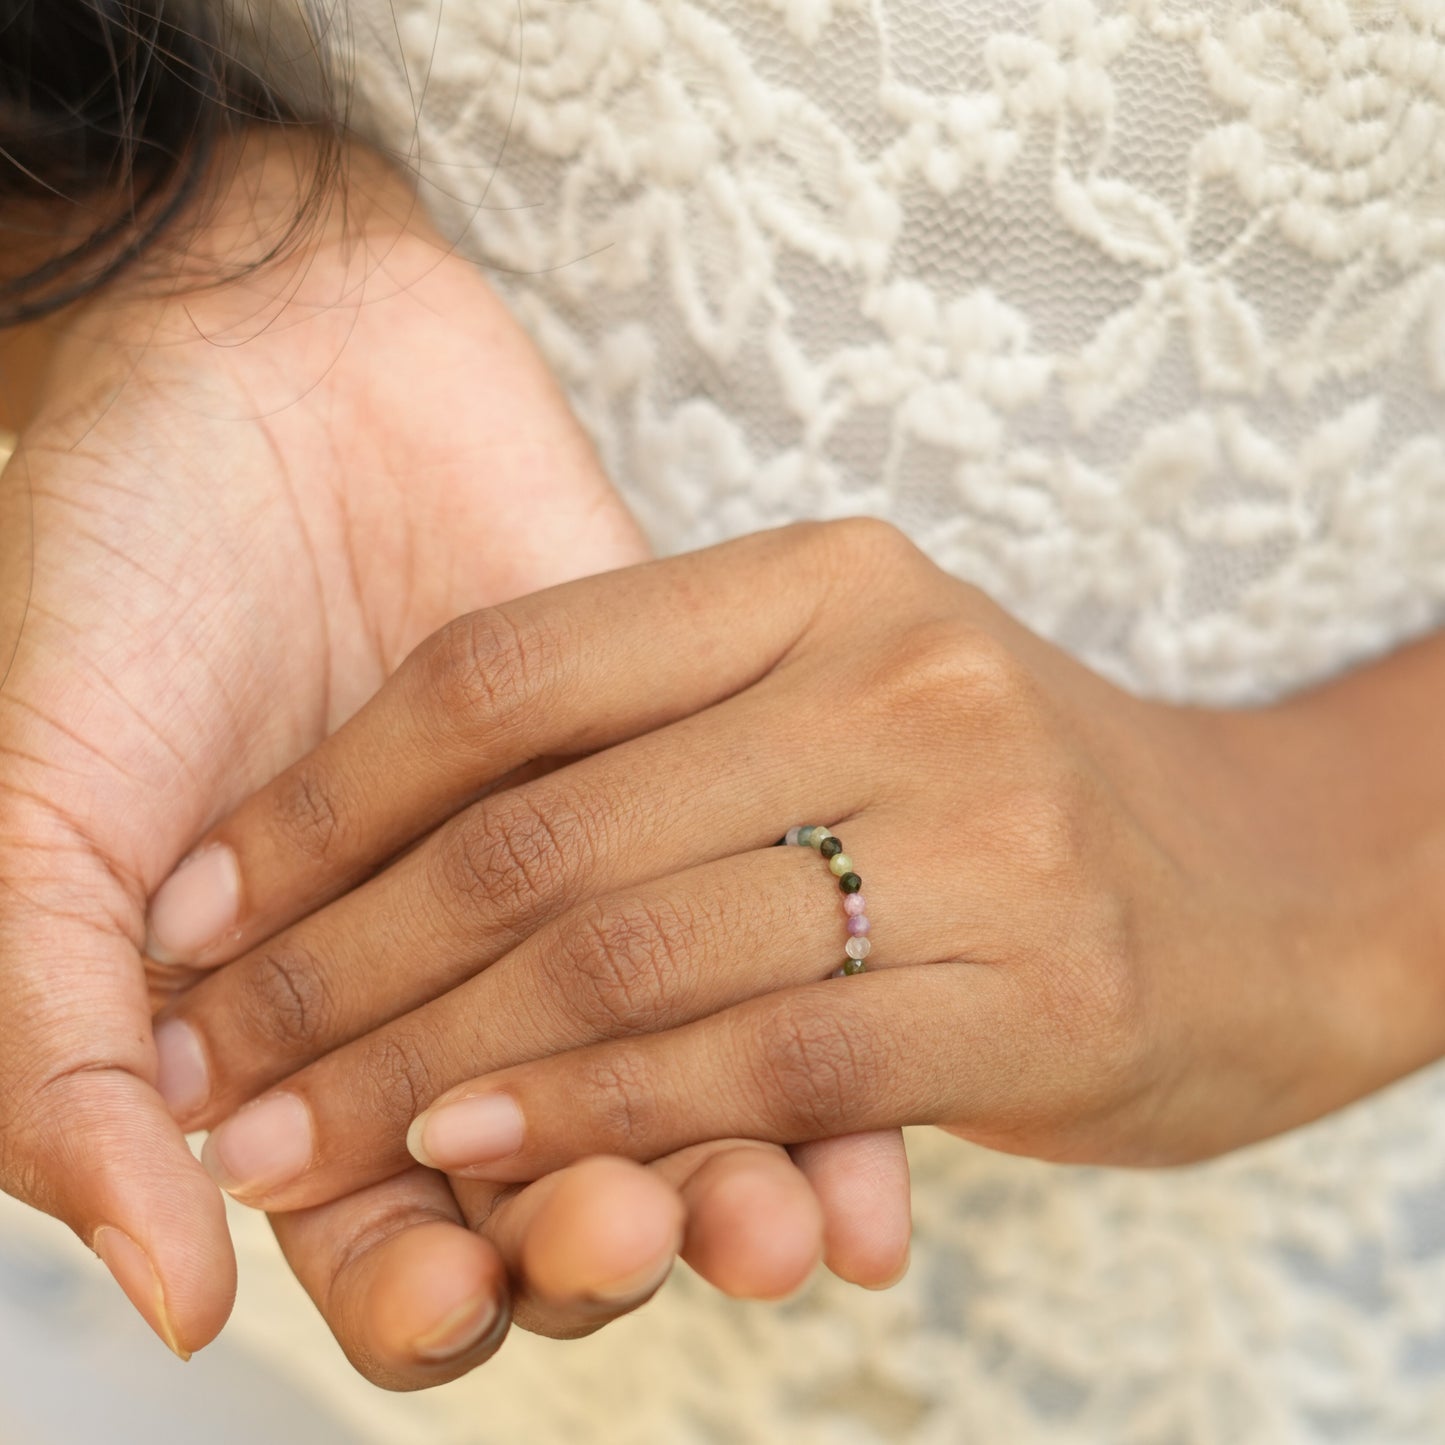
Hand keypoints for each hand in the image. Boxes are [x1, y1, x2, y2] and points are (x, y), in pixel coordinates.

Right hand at [0, 131, 874, 1376]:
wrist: (257, 364)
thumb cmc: (112, 586)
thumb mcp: (32, 821)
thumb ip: (63, 1062)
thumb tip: (176, 1289)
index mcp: (297, 1031)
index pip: (377, 1231)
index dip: (421, 1289)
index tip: (459, 1291)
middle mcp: (456, 980)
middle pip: (546, 1181)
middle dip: (597, 1234)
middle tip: (637, 1231)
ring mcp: (586, 886)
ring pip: (674, 1080)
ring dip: (725, 1169)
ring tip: (777, 1224)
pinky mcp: (687, 783)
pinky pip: (761, 930)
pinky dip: (810, 1033)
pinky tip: (865, 1137)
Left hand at [154, 517, 1444, 1225]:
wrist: (1265, 879)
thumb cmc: (1006, 794)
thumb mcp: (842, 701)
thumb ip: (658, 736)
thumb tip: (379, 851)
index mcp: (821, 576)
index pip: (506, 668)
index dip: (326, 803)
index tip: (204, 909)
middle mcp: (899, 669)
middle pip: (546, 829)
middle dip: (345, 971)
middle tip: (219, 1069)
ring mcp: (983, 821)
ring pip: (637, 955)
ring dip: (440, 1068)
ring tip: (304, 1142)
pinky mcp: (1040, 981)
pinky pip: (767, 1060)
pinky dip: (608, 1120)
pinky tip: (489, 1163)